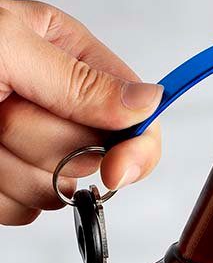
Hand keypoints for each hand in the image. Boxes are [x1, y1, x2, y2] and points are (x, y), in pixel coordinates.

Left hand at [0, 0, 163, 225]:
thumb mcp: (4, 51)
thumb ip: (80, 81)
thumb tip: (149, 103)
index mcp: (70, 58)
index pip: (138, 114)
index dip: (137, 147)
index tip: (118, 171)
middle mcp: (60, 104)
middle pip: (99, 155)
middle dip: (47, 145)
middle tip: (1, 112)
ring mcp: (38, 148)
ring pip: (63, 189)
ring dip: (13, 169)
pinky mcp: (13, 183)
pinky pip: (27, 211)